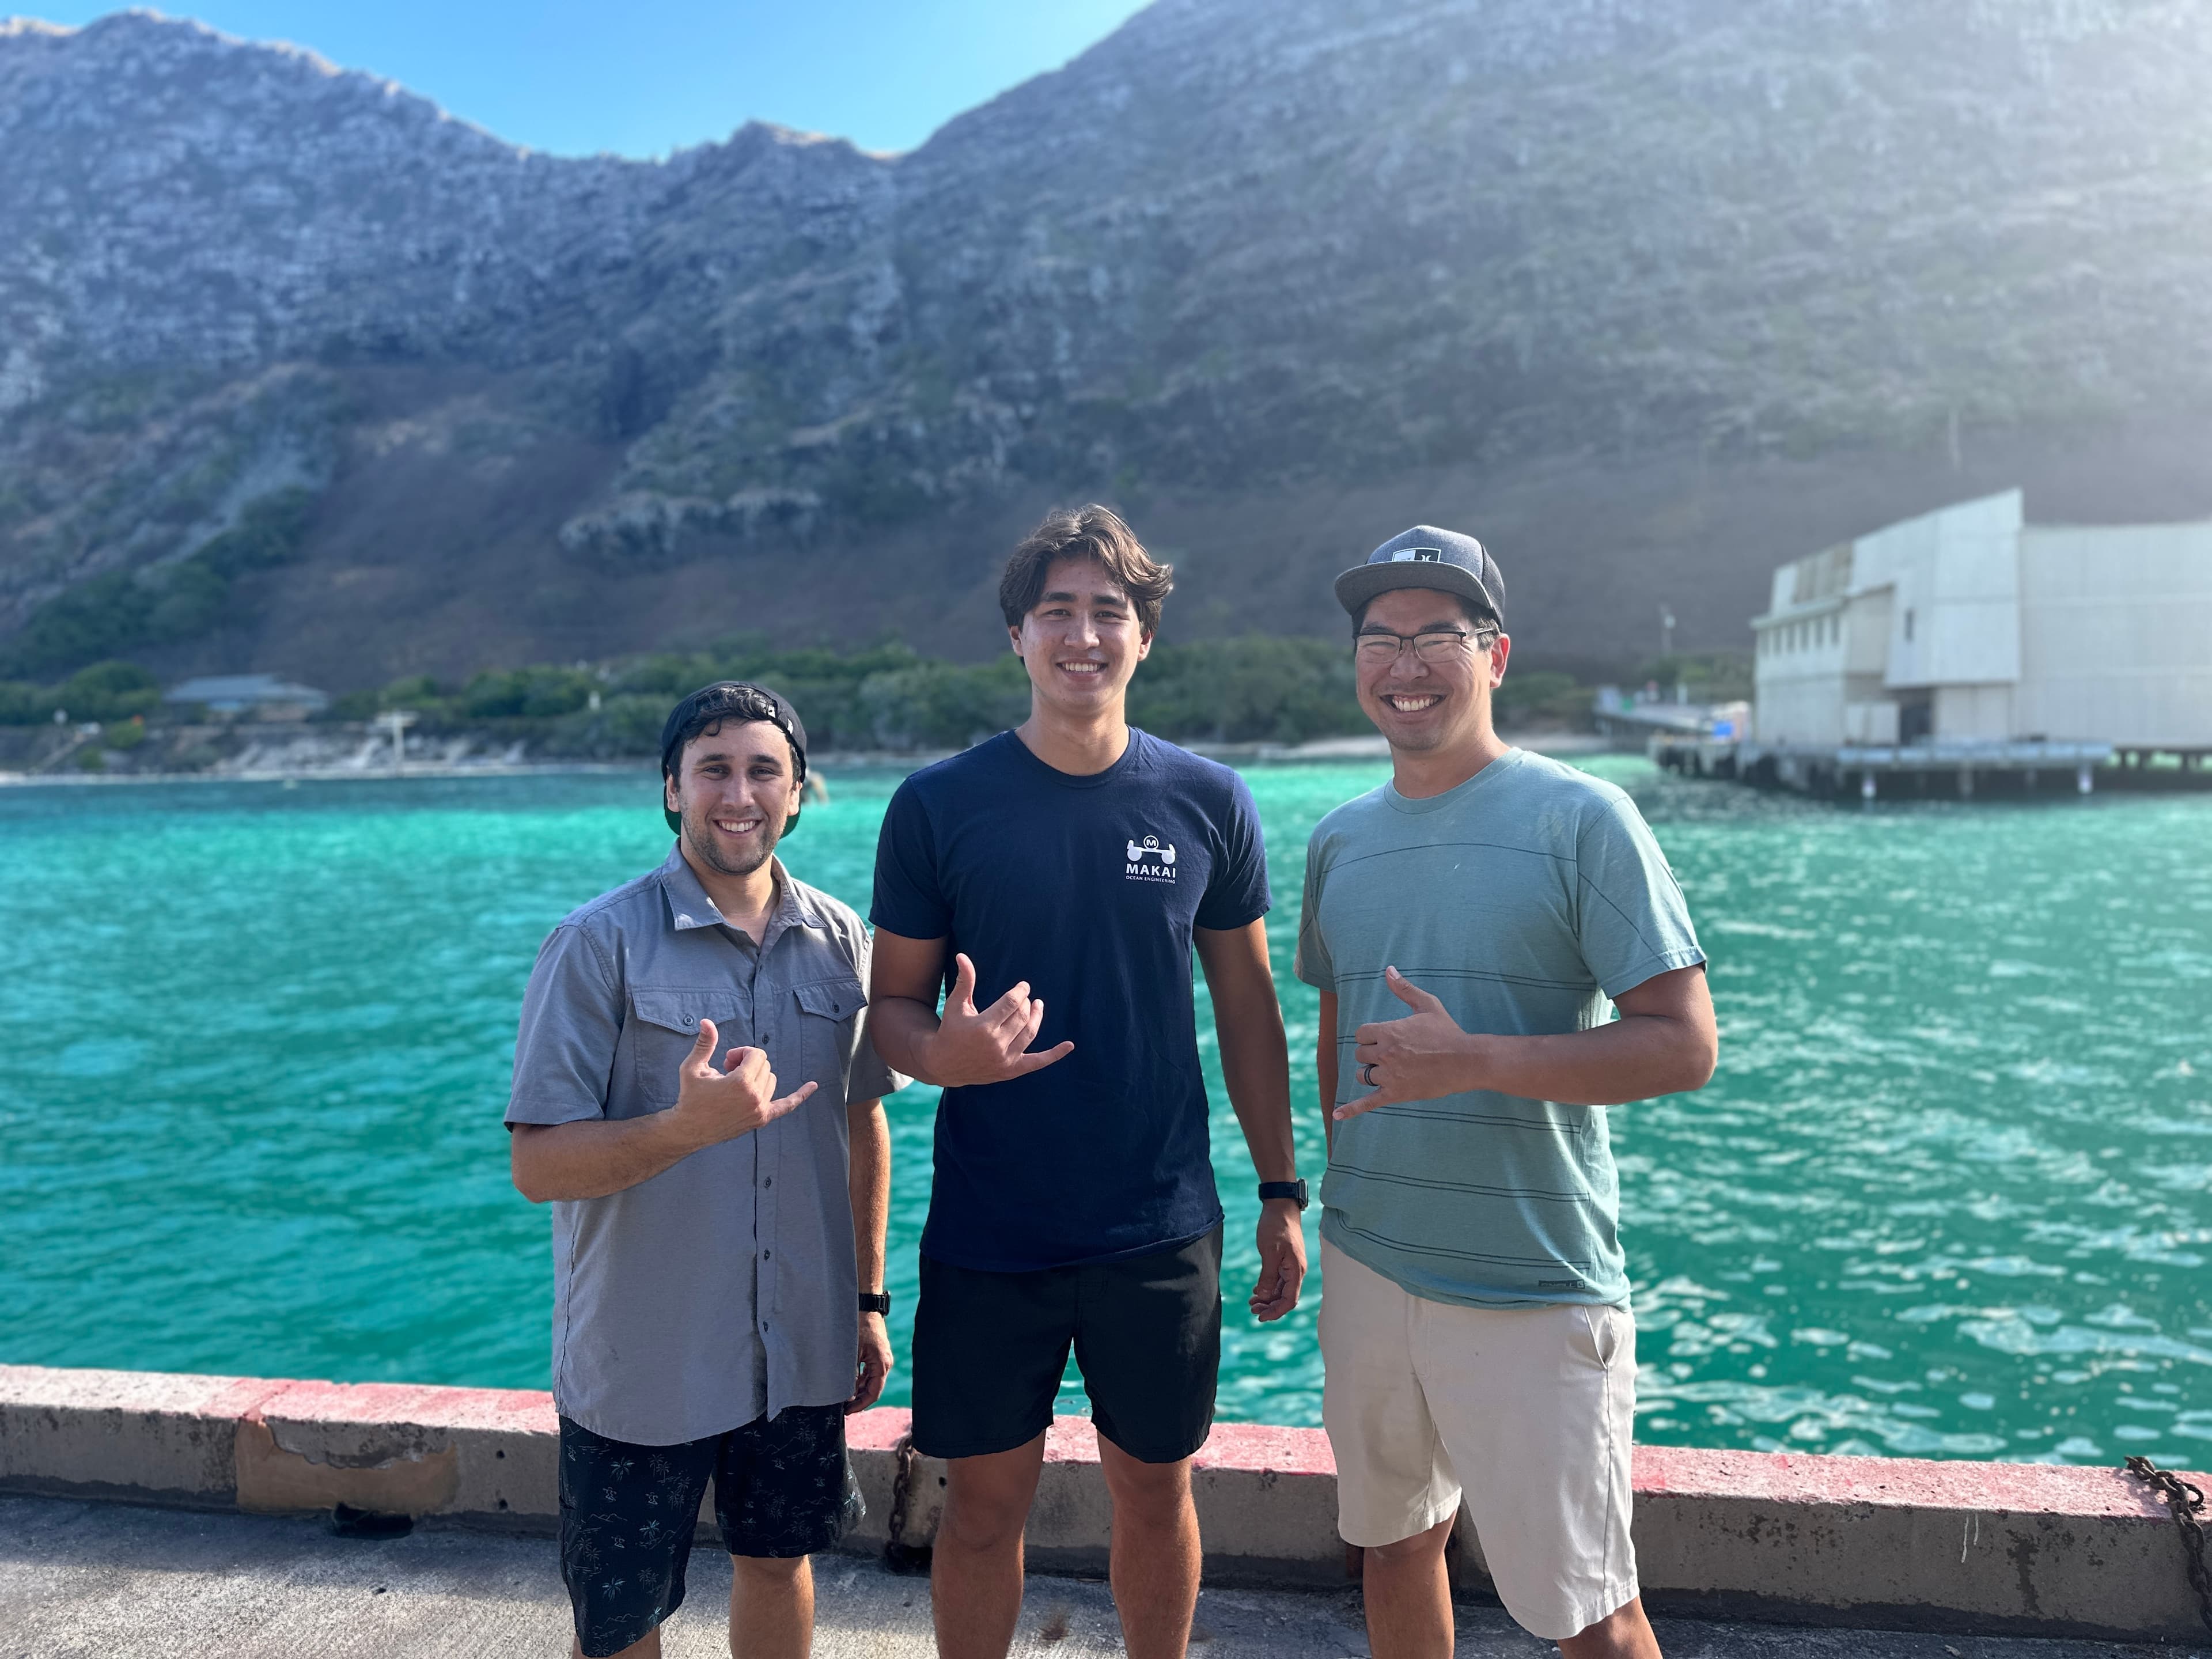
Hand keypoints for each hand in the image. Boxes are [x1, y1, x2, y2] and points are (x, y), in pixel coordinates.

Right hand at [670, 1018, 816, 1147]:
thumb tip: (707, 1021)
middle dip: (748, 1062)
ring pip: (772, 1080)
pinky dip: (800, 1096)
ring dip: (758, 1075)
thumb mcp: (693, 1067)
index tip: (727, 1059)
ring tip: (736, 1082)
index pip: (757, 1055)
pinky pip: (786, 1106)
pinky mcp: (761, 1120)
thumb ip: (705, 1043)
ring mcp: (760, 1111)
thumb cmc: (689, 1097)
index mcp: (740, 1083)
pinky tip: (813, 1086)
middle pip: (765, 1065)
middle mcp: (754, 1097)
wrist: (689, 1130)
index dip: (742, 1052)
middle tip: (727, 1069)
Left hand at [848, 1313, 891, 1413]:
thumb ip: (850, 1373)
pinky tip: (848, 1383)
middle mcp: (885, 1363)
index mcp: (882, 1364)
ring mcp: (881, 1359)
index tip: (847, 1411)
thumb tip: (847, 1393)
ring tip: (843, 1397)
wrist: (865, 1306)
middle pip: (873, 1389)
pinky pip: (870, 1373)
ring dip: (858, 1390)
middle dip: (859, 1400)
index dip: (860, 1405)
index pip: (874, 1393)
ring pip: (871, 1382)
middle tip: (843, 1407)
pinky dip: (860, 1380)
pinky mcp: (876, 1354)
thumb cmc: (859, 1326)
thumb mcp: (852, 1351)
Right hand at [920, 953, 1074, 1086]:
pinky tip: (1069, 1045)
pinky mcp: (1011, 1071)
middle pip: (1022, 1017)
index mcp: (983, 1027)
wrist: (944, 1065)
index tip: (1023, 986)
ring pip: (1030, 1033)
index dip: (1021, 991)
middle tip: (1024, 997)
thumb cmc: (951, 1030)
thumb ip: (965, 981)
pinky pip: (1037, 1062)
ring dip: (1037, 1017)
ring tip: (1038, 1006)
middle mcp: (996, 1044)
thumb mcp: (956, 1005)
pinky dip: (1054, 1055)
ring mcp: (1005, 1060)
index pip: (1012, 1003)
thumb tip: (962, 956)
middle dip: (1026, 1003)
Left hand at [1248, 1201, 1306, 1321]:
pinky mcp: (1285, 1260)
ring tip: (1251, 1302)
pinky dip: (1268, 1287)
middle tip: (1252, 1310)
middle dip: (1269, 1307)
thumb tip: (1265, 1295)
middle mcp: (1296, 1271)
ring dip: (1267, 1298)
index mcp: (1296, 1271)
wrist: (1281, 1206)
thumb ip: (1268, 1275)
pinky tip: (1256, 1290)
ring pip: (1281, 1289)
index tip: (1260, 1317)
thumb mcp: (1269, 1252)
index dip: (1276, 1312)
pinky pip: (1278, 1279)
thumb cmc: (1276, 1227)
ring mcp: (1291, 1265)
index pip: (1289, 1300)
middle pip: (1285, 1297)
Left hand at [1340, 967, 1475, 1119]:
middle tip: (1391, 1054)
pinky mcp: (1396, 1093)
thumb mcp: (1426, 1005)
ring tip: (1389, 1070)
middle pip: (1360, 1054)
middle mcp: (1385, 1053)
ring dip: (1371, 1072)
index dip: (1370, 1035)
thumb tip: (1388, 969)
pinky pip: (1368, 1103)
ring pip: (1363, 1075)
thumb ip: (1404, 988)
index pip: (1361, 1033)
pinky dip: (1351, 1109)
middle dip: (1371, 1053)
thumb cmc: (1447, 1032)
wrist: (1466, 1061)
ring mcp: (1389, 1075)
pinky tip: (1337, 1116)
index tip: (1384, 1037)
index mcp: (1389, 1032)